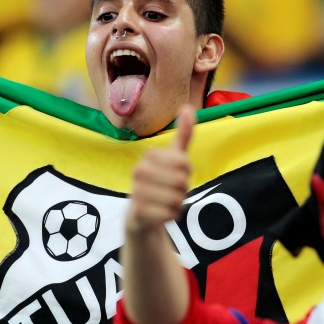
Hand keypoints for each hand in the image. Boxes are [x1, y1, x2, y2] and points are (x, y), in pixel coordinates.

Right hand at [126, 104, 195, 233]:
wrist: (140, 216)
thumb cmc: (160, 184)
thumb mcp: (173, 159)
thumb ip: (182, 135)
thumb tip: (188, 107)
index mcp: (149, 155)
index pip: (184, 162)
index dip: (187, 172)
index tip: (176, 175)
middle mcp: (138, 170)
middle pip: (181, 181)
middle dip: (183, 190)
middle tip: (172, 192)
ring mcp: (135, 191)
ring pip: (175, 199)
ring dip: (177, 205)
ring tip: (166, 203)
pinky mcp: (136, 212)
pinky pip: (167, 214)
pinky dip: (170, 217)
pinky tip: (161, 215)